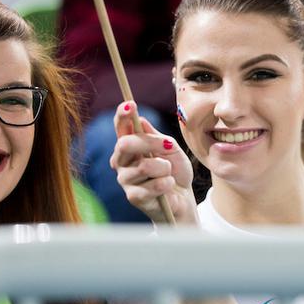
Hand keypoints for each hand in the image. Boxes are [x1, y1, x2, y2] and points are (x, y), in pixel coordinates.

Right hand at [109, 102, 197, 225]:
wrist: (183, 199)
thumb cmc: (174, 172)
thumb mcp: (170, 148)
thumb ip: (155, 136)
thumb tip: (140, 120)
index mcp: (129, 146)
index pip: (121, 128)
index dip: (122, 115)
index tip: (130, 104)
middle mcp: (122, 161)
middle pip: (125, 144)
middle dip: (149, 143)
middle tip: (167, 146)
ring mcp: (124, 179)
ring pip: (144, 166)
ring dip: (164, 168)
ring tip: (168, 174)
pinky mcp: (132, 197)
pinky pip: (152, 185)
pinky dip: (166, 183)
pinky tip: (168, 186)